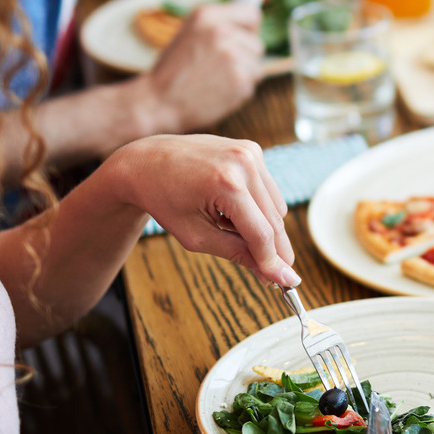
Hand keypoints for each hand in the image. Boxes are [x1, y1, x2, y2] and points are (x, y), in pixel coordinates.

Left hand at [112, 133, 299, 284]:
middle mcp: (243, 163)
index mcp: (226, 184)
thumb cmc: (164, 200)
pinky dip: (258, 207)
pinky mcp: (252, 150)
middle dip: (276, 250)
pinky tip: (230, 208)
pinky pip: (269, 191)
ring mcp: (250, 152)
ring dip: (264, 227)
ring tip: (228, 226)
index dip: (274, 262)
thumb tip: (273, 275)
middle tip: (276, 274)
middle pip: (275, 220)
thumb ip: (238, 254)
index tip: (288, 284)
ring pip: (277, 207)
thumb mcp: (196, 236)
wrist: (146, 162)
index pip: (262, 233)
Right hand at [138, 1, 263, 132]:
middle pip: (256, 43)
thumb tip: (249, 27)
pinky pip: (252, 84)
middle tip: (218, 68)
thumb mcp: (188, 34)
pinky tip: (217, 92)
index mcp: (206, 15)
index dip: (249, 29)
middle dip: (244, 57)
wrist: (157, 103)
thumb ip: (217, 27)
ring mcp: (232, 56)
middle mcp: (221, 31)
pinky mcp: (240, 80)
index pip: (250, 14)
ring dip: (242, 76)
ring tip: (215, 81)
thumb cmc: (172, 72)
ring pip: (256, 66)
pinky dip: (239, 91)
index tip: (244, 38)